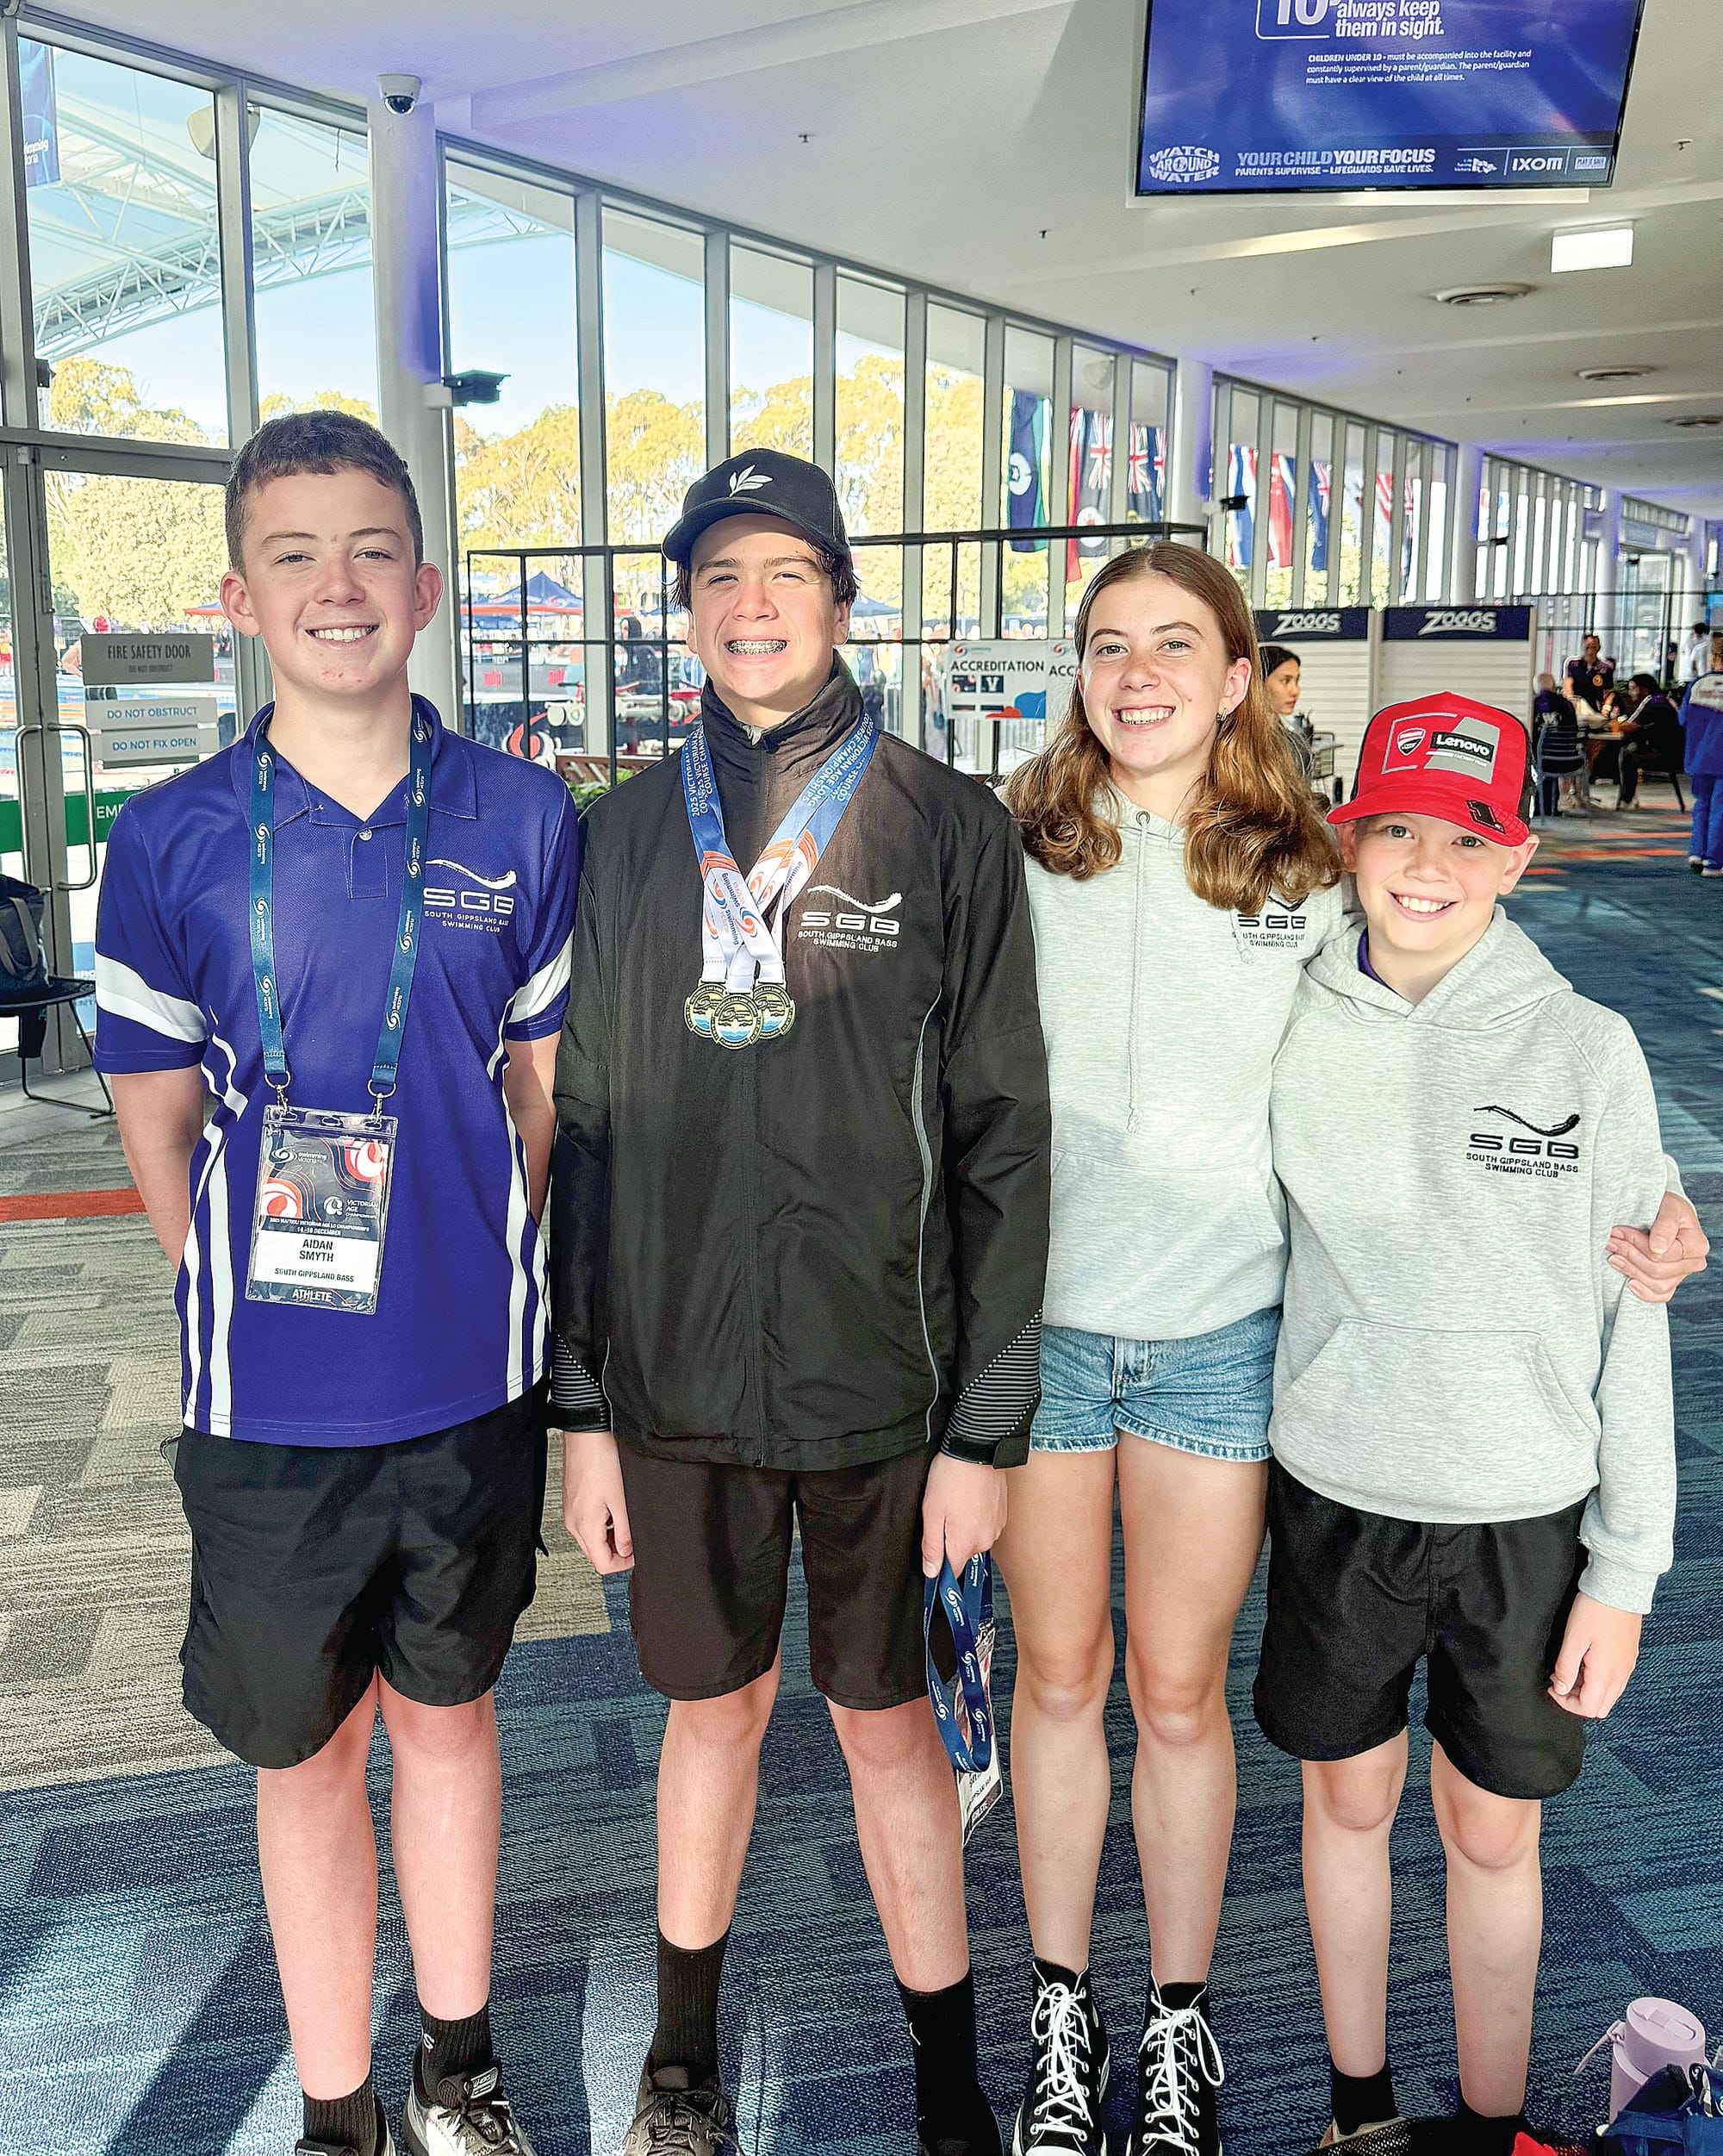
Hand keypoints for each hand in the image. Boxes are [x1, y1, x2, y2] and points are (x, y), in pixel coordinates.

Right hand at [560, 1427, 633, 1573]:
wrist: (586, 1435)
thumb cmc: (600, 1460)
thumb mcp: (621, 1500)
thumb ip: (625, 1531)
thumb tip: (628, 1552)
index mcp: (584, 1526)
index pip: (602, 1564)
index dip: (624, 1564)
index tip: (637, 1553)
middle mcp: (573, 1523)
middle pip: (595, 1554)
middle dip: (617, 1552)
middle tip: (635, 1539)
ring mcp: (570, 1512)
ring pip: (591, 1539)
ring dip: (610, 1538)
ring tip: (626, 1521)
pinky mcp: (572, 1502)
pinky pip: (587, 1524)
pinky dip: (602, 1524)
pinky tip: (613, 1509)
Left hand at [921, 1453, 1006, 1577]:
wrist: (978, 1449)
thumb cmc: (951, 1477)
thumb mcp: (932, 1512)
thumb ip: (932, 1546)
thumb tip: (931, 1572)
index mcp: (965, 1544)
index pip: (952, 1572)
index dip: (939, 1569)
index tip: (932, 1559)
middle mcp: (985, 1540)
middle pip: (962, 1553)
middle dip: (950, 1540)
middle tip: (941, 1515)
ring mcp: (997, 1527)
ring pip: (974, 1538)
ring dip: (964, 1527)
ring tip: (956, 1503)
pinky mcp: (1002, 1515)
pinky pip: (985, 1525)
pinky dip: (976, 1517)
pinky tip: (969, 1499)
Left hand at [1549, 1592, 1641, 1718]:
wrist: (1620, 1587)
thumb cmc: (1595, 1610)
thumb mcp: (1574, 1639)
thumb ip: (1566, 1667)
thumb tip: (1561, 1689)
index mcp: (1607, 1674)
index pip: (1589, 1708)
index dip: (1567, 1704)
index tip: (1553, 1687)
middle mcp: (1621, 1675)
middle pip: (1602, 1707)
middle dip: (1579, 1701)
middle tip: (1561, 1681)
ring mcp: (1628, 1666)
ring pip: (1610, 1695)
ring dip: (1590, 1691)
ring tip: (1571, 1670)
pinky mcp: (1629, 1656)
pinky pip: (1616, 1681)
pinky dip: (1600, 1681)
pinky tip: (1587, 1663)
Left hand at [1609, 1191, 1708, 1302]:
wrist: (1664, 1212)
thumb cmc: (1667, 1208)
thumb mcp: (1669, 1207)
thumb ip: (1665, 1225)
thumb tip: (1658, 1247)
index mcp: (1696, 1245)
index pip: (1663, 1253)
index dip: (1638, 1243)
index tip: (1619, 1231)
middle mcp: (1692, 1263)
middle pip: (1657, 1270)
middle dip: (1630, 1255)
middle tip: (1611, 1242)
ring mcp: (1681, 1275)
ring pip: (1656, 1284)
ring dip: (1630, 1270)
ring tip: (1613, 1256)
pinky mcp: (1670, 1282)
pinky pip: (1659, 1296)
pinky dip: (1643, 1292)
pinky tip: (1629, 1282)